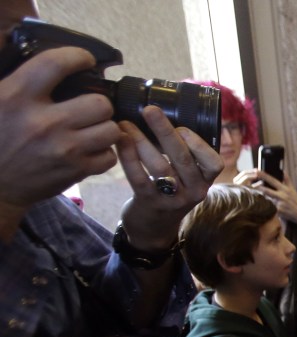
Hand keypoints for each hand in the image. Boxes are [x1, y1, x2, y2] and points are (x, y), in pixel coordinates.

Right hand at [0, 46, 119, 237]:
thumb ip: (11, 70)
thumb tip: (10, 29)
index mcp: (16, 96)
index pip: (55, 63)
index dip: (77, 56)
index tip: (85, 60)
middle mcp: (42, 122)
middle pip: (99, 102)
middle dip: (98, 102)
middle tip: (89, 106)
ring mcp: (62, 149)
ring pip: (111, 129)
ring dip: (105, 127)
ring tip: (93, 127)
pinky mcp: (75, 171)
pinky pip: (109, 156)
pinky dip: (103, 152)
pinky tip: (90, 148)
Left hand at [116, 105, 222, 251]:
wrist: (153, 228)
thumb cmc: (170, 190)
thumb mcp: (187, 177)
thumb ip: (186, 154)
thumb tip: (167, 114)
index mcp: (206, 181)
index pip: (213, 163)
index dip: (198, 143)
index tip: (181, 127)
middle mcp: (194, 192)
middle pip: (182, 159)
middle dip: (165, 131)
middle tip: (150, 110)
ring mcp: (172, 200)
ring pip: (159, 167)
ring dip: (141, 141)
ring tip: (125, 123)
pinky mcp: (149, 203)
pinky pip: (139, 177)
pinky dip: (128, 156)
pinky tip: (120, 140)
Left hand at [235, 169, 296, 232]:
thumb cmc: (296, 201)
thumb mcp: (292, 189)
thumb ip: (287, 180)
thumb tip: (282, 170)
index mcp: (285, 189)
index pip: (272, 180)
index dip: (264, 175)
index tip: (256, 171)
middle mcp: (282, 195)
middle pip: (267, 190)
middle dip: (257, 186)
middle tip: (248, 183)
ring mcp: (280, 204)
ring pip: (266, 199)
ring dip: (258, 196)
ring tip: (250, 193)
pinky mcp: (279, 212)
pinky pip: (269, 207)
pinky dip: (263, 205)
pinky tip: (256, 205)